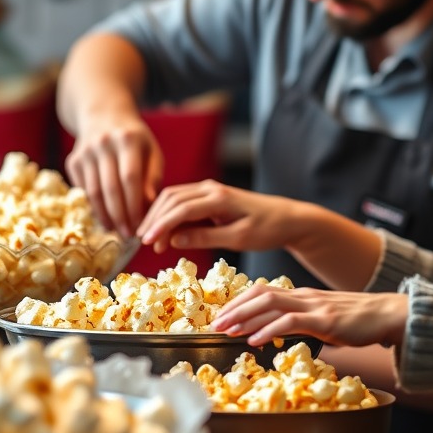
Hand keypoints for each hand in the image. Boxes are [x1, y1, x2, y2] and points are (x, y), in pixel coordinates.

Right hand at [65, 112, 162, 237]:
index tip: (141, 223)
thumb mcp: (151, 151)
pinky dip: (94, 207)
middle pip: (110, 187)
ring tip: (117, 230)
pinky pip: (84, 190)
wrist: (103, 115)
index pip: (131, 178)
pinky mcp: (73, 160)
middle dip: (120, 215)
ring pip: (94, 191)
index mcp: (128, 139)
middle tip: (128, 234)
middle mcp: (104, 143)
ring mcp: (85, 151)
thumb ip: (153, 177)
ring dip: (105, 215)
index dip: (135, 204)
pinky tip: (105, 218)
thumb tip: (150, 206)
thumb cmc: (135, 140)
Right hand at [137, 180, 300, 255]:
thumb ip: (206, 237)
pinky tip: (166, 233)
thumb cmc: (267, 230)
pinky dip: (171, 216)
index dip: (161, 226)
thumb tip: (175, 239)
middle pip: (172, 199)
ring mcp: (211, 191)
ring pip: (174, 198)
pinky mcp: (211, 197)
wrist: (288, 219)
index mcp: (219, 198)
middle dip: (154, 219)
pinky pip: (184, 203)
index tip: (147, 242)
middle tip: (144, 242)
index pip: (181, 209)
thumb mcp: (238, 239)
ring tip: (153, 241)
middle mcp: (212, 189)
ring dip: (160, 217)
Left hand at [211, 285, 408, 349]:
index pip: (262, 292)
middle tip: (214, 324)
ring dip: (244, 317)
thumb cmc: (358, 321)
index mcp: (302, 296)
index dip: (239, 302)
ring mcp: (314, 306)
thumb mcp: (323, 320)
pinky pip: (291, 322)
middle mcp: (304, 296)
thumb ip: (301, 324)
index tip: (221, 315)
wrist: (388, 314)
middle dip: (234, 309)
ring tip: (226, 330)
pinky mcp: (325, 320)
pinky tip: (255, 340)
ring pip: (270, 305)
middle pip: (260, 295)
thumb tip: (277, 335)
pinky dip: (269, 329)